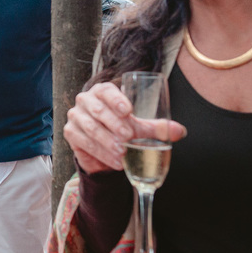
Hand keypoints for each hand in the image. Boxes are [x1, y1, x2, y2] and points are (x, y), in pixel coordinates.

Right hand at [62, 81, 186, 173]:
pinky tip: (115, 161)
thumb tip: (180, 131)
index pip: (106, 91)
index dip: (116, 100)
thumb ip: (157, 128)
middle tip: (129, 137)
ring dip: (107, 141)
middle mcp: (86, 100)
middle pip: (98, 110)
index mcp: (102, 92)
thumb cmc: (122, 130)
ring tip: (123, 152)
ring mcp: (76, 116)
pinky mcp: (71, 133)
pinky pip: (84, 142)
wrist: (104, 149)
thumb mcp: (140, 128)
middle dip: (114, 124)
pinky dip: (101, 153)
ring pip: (91, 127)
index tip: (128, 111)